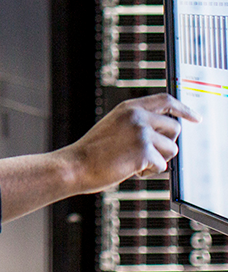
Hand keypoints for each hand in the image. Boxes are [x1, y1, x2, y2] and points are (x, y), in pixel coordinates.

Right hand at [63, 93, 201, 193]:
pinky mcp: (144, 151)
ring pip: (171, 148)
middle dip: (167, 144)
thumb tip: (167, 134)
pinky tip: (130, 169)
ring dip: (158, 159)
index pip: (166, 100)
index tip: (196, 117)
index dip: (184, 109)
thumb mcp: (115, 127)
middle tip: (150, 154)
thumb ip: (138, 124)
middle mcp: (137, 116)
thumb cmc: (93, 152)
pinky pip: (162, 165)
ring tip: (135, 162)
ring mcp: (141, 133)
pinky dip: (148, 172)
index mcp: (129, 108)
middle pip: (175, 128)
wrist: (75, 165)